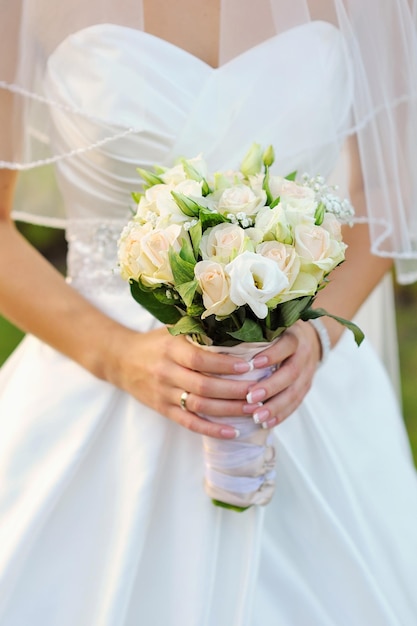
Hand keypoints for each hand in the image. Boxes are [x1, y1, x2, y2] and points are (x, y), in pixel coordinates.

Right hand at [106, 325, 256, 439]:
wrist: (120, 361)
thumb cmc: (156, 342)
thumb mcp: (173, 330)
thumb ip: (199, 330)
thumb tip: (238, 327)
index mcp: (171, 349)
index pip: (200, 360)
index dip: (225, 365)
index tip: (248, 367)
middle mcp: (166, 372)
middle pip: (204, 386)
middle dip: (234, 391)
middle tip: (259, 391)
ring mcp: (164, 393)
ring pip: (200, 406)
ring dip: (229, 410)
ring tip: (254, 410)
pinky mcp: (163, 409)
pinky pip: (189, 423)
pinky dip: (212, 429)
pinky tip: (232, 432)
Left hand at [242, 320, 321, 427]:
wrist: (310, 338)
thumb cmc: (279, 332)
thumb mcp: (271, 326)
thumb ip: (253, 332)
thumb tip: (218, 339)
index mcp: (293, 336)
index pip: (286, 345)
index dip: (271, 355)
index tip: (252, 364)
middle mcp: (304, 354)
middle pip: (291, 373)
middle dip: (270, 387)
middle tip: (250, 397)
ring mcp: (308, 372)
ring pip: (295, 392)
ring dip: (275, 407)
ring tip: (257, 417)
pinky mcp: (306, 387)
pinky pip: (296, 404)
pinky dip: (282, 415)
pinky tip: (268, 423)